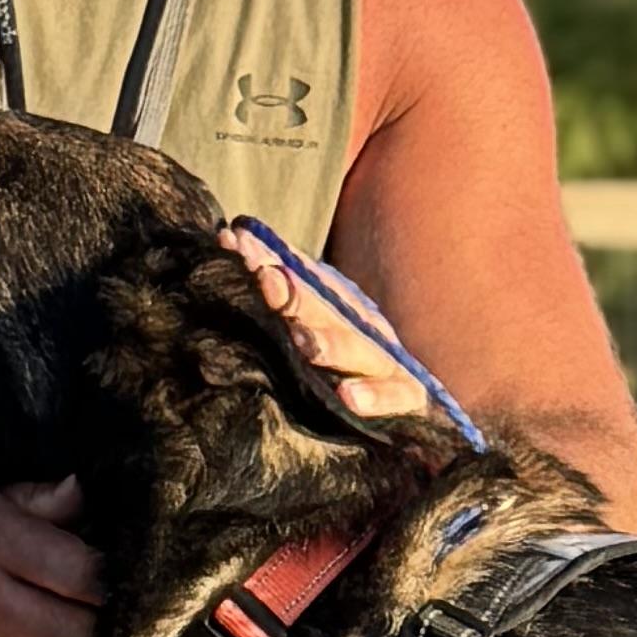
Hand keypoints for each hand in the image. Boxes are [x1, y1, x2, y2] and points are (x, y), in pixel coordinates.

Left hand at [239, 241, 467, 461]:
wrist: (409, 391)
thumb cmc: (346, 360)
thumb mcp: (313, 321)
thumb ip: (276, 289)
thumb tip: (227, 239)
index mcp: (335, 303)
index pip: (297, 276)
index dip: (268, 260)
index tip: (236, 247)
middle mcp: (360, 324)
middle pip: (327, 308)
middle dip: (297, 296)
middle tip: (269, 282)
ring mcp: (385, 357)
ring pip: (360, 349)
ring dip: (333, 345)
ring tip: (307, 345)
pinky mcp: (409, 394)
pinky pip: (396, 395)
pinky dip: (376, 397)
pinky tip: (349, 397)